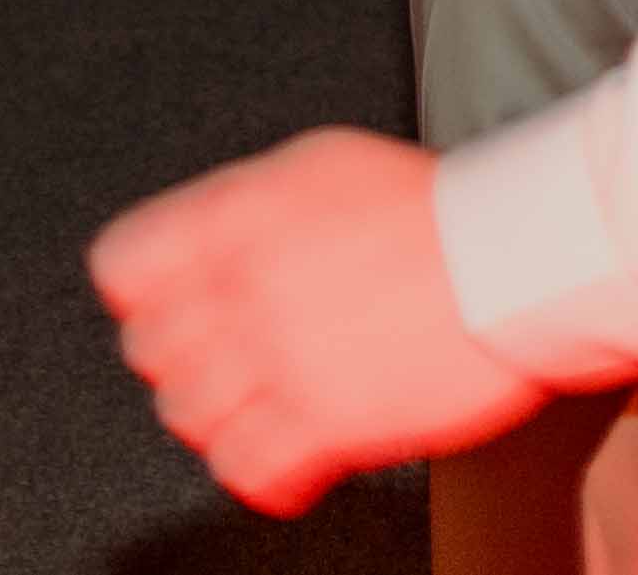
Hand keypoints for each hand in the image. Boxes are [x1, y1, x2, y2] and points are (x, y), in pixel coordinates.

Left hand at [95, 130, 553, 514]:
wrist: (514, 254)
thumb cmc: (436, 209)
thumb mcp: (321, 164)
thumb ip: (250, 206)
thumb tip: (209, 234)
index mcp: (238, 214)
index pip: (123, 264)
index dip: (142, 292)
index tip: (164, 305)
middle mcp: (246, 284)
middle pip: (148, 349)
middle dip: (182, 359)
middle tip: (221, 362)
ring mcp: (281, 356)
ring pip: (187, 415)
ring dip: (219, 417)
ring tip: (257, 410)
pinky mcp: (325, 421)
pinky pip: (248, 472)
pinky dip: (262, 473)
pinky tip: (290, 457)